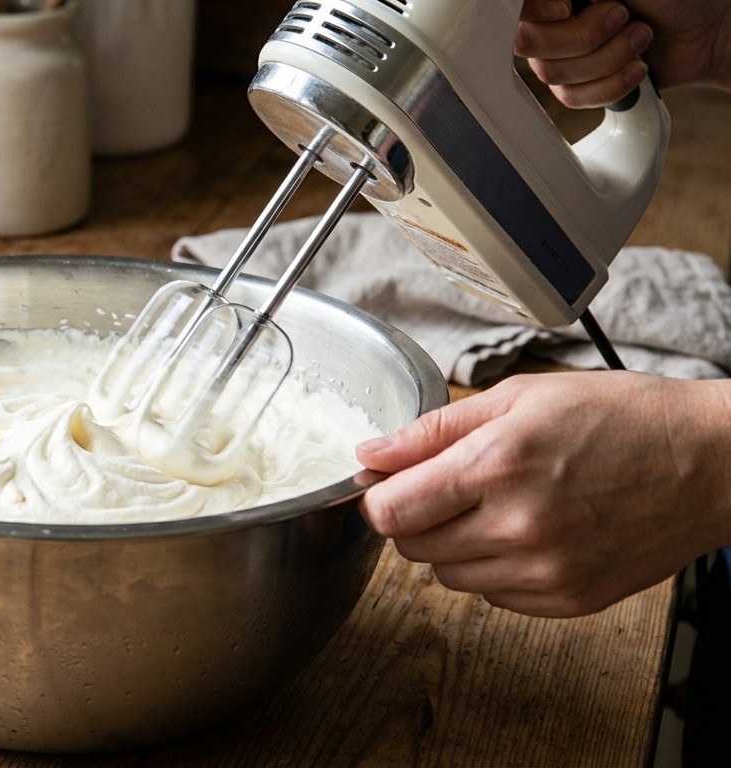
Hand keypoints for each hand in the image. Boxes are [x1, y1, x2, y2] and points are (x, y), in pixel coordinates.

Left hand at [357, 371, 730, 617]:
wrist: (710, 463)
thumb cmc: (621, 417)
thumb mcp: (520, 397)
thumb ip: (433, 429)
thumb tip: (370, 454)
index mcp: (497, 466)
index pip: (390, 512)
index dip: (378, 497)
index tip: (388, 484)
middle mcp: (517, 526)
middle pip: (410, 548)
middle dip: (414, 518)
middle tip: (447, 488)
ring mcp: (545, 571)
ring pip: (446, 577)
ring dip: (452, 546)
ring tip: (495, 506)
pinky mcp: (568, 601)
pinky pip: (492, 597)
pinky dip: (493, 569)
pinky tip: (526, 532)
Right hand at [515, 0, 730, 107]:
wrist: (707, 30)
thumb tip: (549, 1)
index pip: (516, 9)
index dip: (535, 13)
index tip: (567, 7)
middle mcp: (553, 21)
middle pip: (530, 45)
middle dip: (586, 37)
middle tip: (622, 17)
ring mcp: (563, 54)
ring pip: (554, 75)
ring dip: (609, 59)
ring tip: (640, 39)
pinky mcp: (579, 84)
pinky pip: (572, 98)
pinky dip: (612, 85)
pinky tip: (635, 68)